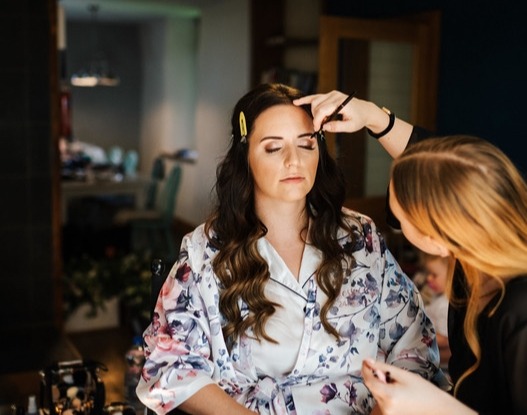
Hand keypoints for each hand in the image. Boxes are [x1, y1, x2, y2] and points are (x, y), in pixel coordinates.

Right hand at [294, 90, 375, 132]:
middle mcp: (335, 96)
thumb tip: (325, 127)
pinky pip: (315, 97)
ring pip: (315, 102)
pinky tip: (297, 102)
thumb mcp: (350, 126)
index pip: (322, 110)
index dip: (317, 120)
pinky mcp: (330, 95)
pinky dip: (306, 99)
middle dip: (316, 118)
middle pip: (317, 106)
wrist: (365, 110)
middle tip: (320, 127)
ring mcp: (332, 94)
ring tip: (320, 121)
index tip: (317, 129)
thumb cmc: (359, 119)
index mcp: (340, 103)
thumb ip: (337, 127)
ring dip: (314, 112)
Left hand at [361, 359, 475, 414]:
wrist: (438, 408)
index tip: (365, 361)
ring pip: (377, 394)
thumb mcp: (402, 374)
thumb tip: (368, 361)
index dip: (365, 369)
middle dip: (375, 377)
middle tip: (385, 371)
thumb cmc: (422, 389)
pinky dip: (385, 393)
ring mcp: (388, 414)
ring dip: (380, 385)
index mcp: (388, 396)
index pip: (368, 381)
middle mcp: (385, 408)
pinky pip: (383, 401)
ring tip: (395, 382)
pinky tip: (397, 390)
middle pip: (372, 388)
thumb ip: (382, 367)